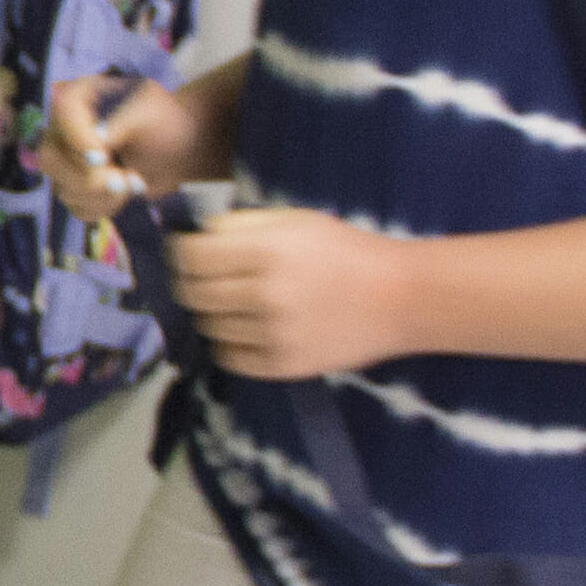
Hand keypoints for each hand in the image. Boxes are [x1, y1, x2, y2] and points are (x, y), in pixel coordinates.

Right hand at [38, 73, 208, 218]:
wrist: (177, 151)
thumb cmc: (165, 123)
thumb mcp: (150, 113)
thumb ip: (123, 121)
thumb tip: (98, 139)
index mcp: (79, 98)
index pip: (61, 114)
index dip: (78, 140)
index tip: (102, 158)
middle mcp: (64, 129)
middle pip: (50, 159)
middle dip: (89, 178)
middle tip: (123, 180)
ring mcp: (66, 161)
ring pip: (62, 188)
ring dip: (103, 195)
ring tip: (134, 182)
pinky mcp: (74, 187)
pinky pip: (75, 207)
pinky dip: (103, 207)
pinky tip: (123, 195)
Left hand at [165, 206, 422, 379]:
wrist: (403, 297)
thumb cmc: (348, 251)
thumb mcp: (296, 220)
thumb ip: (241, 224)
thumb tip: (195, 233)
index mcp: (267, 251)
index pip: (192, 257)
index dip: (182, 252)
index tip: (187, 251)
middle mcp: (265, 294)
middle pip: (192, 294)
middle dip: (192, 283)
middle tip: (205, 277)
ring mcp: (273, 334)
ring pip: (208, 327)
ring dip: (213, 313)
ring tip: (234, 302)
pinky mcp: (283, 365)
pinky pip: (228, 357)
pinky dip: (229, 343)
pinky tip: (245, 328)